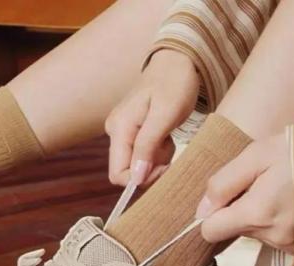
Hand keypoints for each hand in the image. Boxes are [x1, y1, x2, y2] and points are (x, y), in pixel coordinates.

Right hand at [105, 49, 199, 185]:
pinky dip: (157, 152)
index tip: (165, 168)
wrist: (178, 59)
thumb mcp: (165, 115)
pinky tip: (165, 137)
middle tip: (171, 150)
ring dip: (156, 160)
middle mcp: (115, 132)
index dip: (140, 178)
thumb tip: (136, 179)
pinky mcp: (131, 132)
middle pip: (127, 170)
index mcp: (119, 128)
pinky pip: (141, 154)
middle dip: (150, 169)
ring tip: (169, 139)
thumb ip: (148, 147)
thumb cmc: (175, 82)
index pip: (118, 173)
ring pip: (136, 164)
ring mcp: (122, 132)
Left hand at [197, 133, 293, 253]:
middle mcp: (273, 235)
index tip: (225, 198)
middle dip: (241, 209)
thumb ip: (223, 184)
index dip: (212, 214)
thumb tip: (201, 210)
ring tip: (283, 189)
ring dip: (262, 213)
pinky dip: (280, 220)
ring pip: (257, 232)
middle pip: (235, 230)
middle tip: (264, 183)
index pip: (210, 232)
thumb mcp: (258, 155)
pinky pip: (277, 236)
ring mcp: (291, 242)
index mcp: (256, 214)